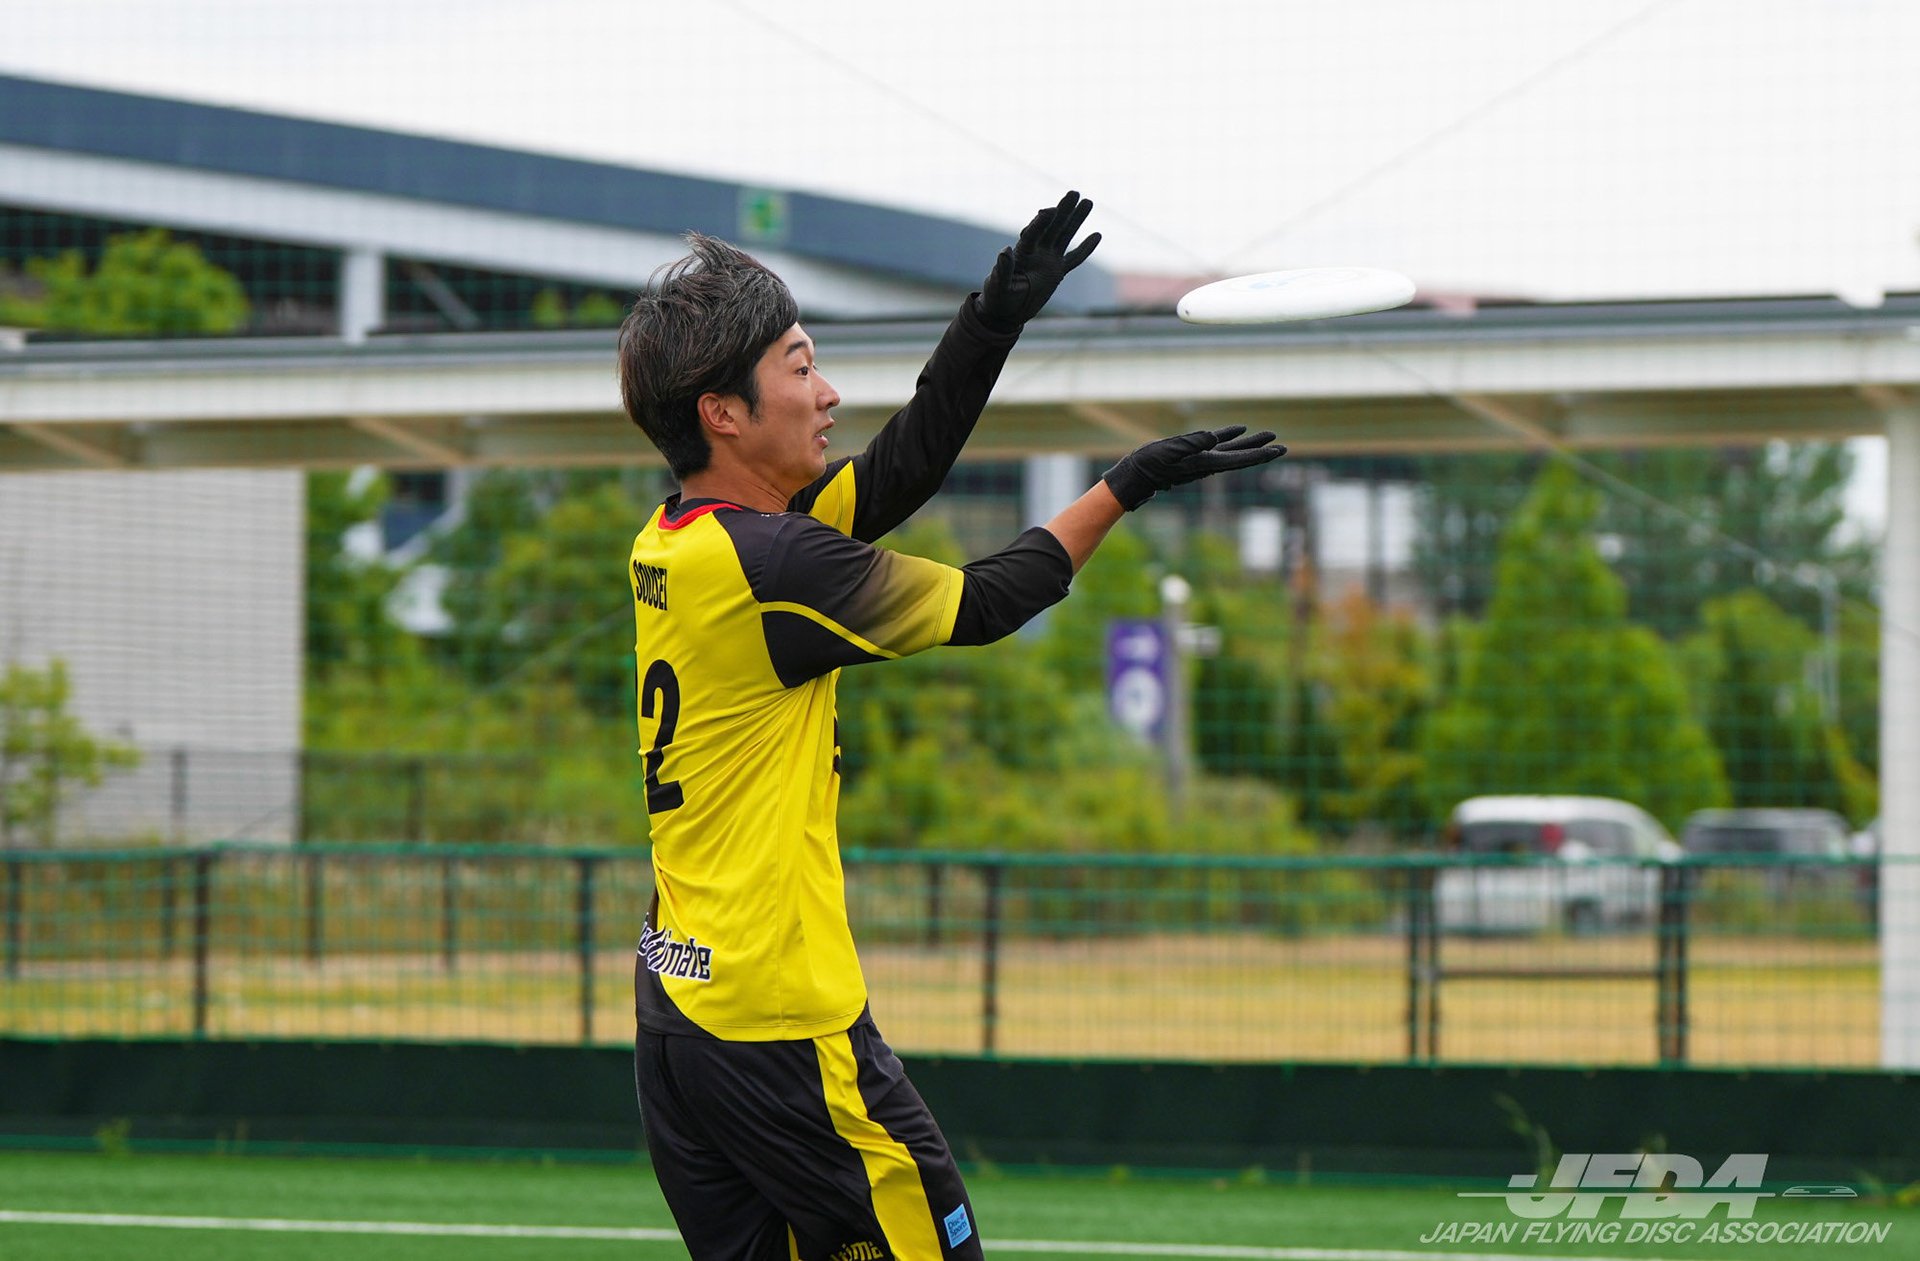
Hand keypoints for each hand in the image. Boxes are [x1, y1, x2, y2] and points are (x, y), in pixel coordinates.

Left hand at [974, 190, 1101, 331]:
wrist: (1006, 313)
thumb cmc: (998, 298)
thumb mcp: (998, 286)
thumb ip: (1003, 269)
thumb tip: (1005, 249)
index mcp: (1022, 253)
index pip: (1033, 233)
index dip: (1041, 222)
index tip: (1050, 210)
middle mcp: (1036, 251)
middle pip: (1052, 227)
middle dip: (1063, 210)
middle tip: (1074, 193)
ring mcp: (1048, 260)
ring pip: (1065, 236)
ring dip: (1076, 220)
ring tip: (1088, 201)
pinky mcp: (1058, 271)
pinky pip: (1075, 258)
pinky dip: (1086, 248)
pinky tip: (1097, 234)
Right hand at [1101, 426, 1286, 510]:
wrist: (1136, 475)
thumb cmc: (1151, 464)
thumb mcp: (1170, 450)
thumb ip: (1193, 443)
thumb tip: (1215, 437)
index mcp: (1206, 463)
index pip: (1239, 459)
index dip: (1259, 454)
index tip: (1278, 450)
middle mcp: (1208, 463)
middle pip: (1242, 456)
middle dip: (1262, 451)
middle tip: (1282, 447)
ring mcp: (1201, 459)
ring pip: (1232, 450)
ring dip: (1251, 444)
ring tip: (1268, 436)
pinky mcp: (1193, 454)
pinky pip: (1217, 444)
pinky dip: (1230, 437)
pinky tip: (1239, 431)